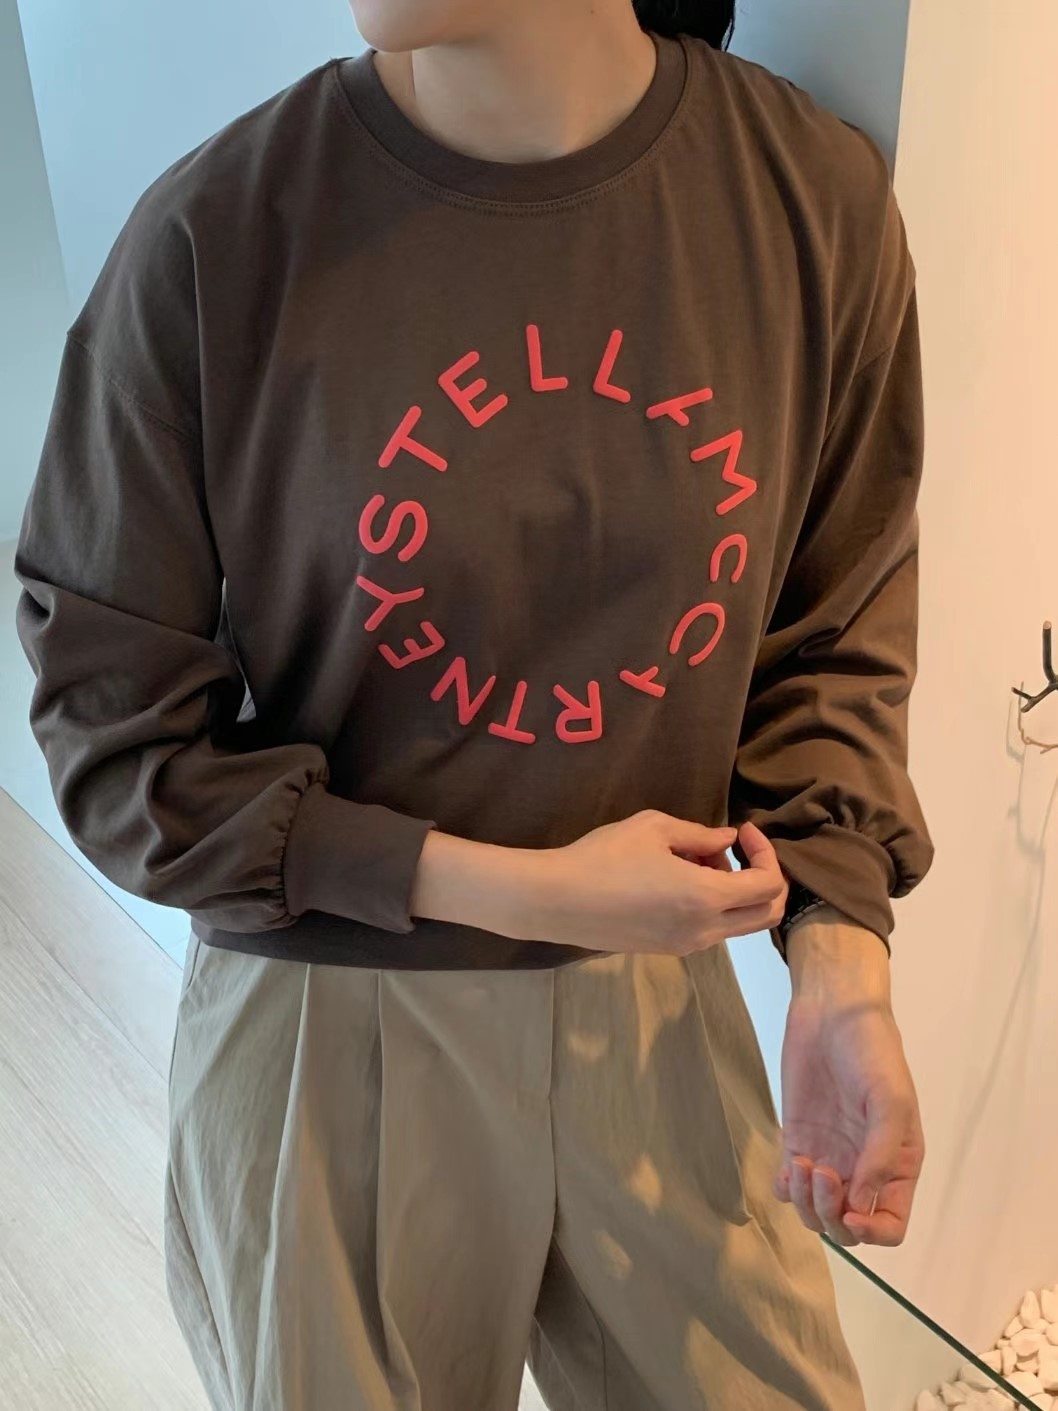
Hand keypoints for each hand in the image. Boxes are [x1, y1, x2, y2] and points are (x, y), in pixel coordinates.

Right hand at [535, 813, 787, 955]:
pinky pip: (710, 929)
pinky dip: (712, 904)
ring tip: (696, 858)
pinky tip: (678, 878)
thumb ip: (700, 834)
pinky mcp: (667, 949)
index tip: (741, 830)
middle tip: (736, 850)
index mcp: (706, 898)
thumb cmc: (604, 858)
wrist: (557, 901)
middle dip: (764, 878)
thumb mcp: (653, 829)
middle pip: (766, 914)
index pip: (768, 884)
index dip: (766, 852)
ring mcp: (686, 945)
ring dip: (734, 891)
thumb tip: (727, 840)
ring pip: (738, 923)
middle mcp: (705, 930)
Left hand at [776, 920, 924, 1246]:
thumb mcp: (891, 1100)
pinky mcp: (798, 1141)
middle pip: (848, 1228)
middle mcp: (864, 1169)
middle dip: (832, 1214)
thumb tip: (862, 1205)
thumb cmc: (872, 1051)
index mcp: (898, 1166)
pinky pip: (790, 1187)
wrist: (832, 1013)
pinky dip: (786, 1189)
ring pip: (815, 1213)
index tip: (850, 1210)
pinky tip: (789, 1165)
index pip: (891, 1225)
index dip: (872, 1232)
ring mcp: (830, 1157)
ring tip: (803, 1164)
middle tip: (822, 1171)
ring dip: (807, 1203)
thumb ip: (882, 1155)